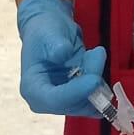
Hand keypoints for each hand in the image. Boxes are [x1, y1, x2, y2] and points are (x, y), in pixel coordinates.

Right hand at [15, 0, 105, 117]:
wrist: (50, 30)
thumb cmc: (45, 31)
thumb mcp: (47, 33)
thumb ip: (55, 44)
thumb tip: (63, 52)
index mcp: (32, 88)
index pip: (55, 100)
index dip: (76, 92)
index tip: (94, 78)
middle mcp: (47, 100)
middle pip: (76, 104)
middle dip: (92, 81)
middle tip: (97, 53)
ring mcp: (64, 100)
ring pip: (90, 102)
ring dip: (97, 76)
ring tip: (93, 52)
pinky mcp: (79, 97)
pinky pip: (98, 97)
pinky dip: (101, 79)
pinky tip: (93, 59)